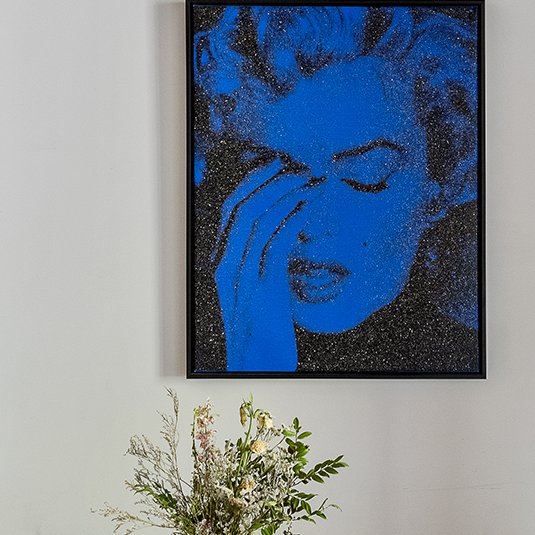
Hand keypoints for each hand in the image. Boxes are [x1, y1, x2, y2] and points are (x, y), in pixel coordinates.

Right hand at [213, 161, 305, 369]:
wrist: (259, 369)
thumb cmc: (263, 334)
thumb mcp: (258, 292)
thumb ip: (263, 263)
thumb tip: (283, 235)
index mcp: (223, 264)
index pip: (231, 211)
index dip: (254, 183)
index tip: (277, 166)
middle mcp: (227, 267)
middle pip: (244, 208)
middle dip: (273, 181)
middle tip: (301, 167)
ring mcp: (243, 277)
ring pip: (260, 220)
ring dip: (288, 194)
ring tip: (312, 181)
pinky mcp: (264, 289)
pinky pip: (276, 242)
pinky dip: (293, 219)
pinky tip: (310, 207)